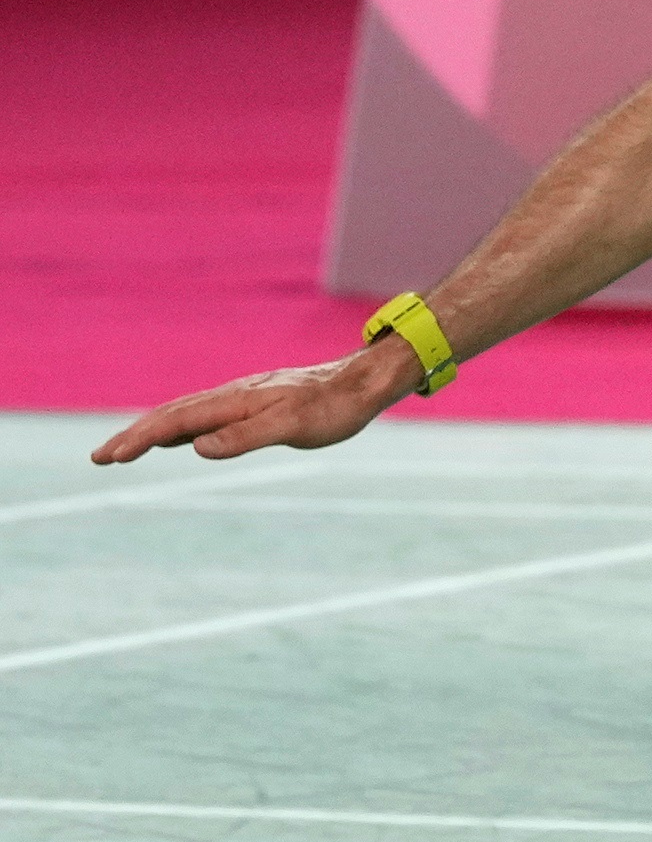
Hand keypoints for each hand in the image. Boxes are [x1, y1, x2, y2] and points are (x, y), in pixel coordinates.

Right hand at [90, 341, 418, 465]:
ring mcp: (241, 399)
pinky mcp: (254, 404)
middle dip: (133, 436)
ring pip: (185, 414)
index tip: (108, 457)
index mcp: (235, 401)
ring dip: (151, 431)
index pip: (175, 421)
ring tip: (124, 450)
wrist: (362, 382)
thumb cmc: (333, 407)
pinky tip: (177, 439)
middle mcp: (232, 396)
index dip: (139, 439)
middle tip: (99, 458)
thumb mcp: (292, 427)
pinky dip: (179, 427)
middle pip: (171, 415)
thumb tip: (195, 447)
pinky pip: (205, 415)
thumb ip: (245, 437)